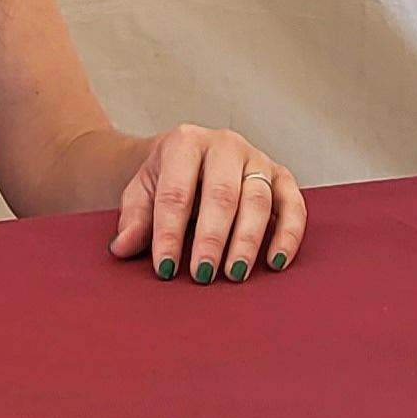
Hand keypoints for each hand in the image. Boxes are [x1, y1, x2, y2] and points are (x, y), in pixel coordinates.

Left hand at [105, 126, 303, 285]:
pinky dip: (288, 235)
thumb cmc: (165, 179)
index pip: (175, 192)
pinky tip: (275, 263)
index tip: (164, 268)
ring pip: (258, 200)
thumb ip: (134, 219)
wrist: (189, 156)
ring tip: (234, 275)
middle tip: (203, 275)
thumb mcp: (140, 193)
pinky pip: (293, 205)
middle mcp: (225, 145)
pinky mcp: (281, 176)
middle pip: (221, 194)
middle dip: (211, 238)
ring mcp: (256, 158)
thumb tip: (123, 247)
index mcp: (185, 143)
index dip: (168, 233)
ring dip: (247, 241)